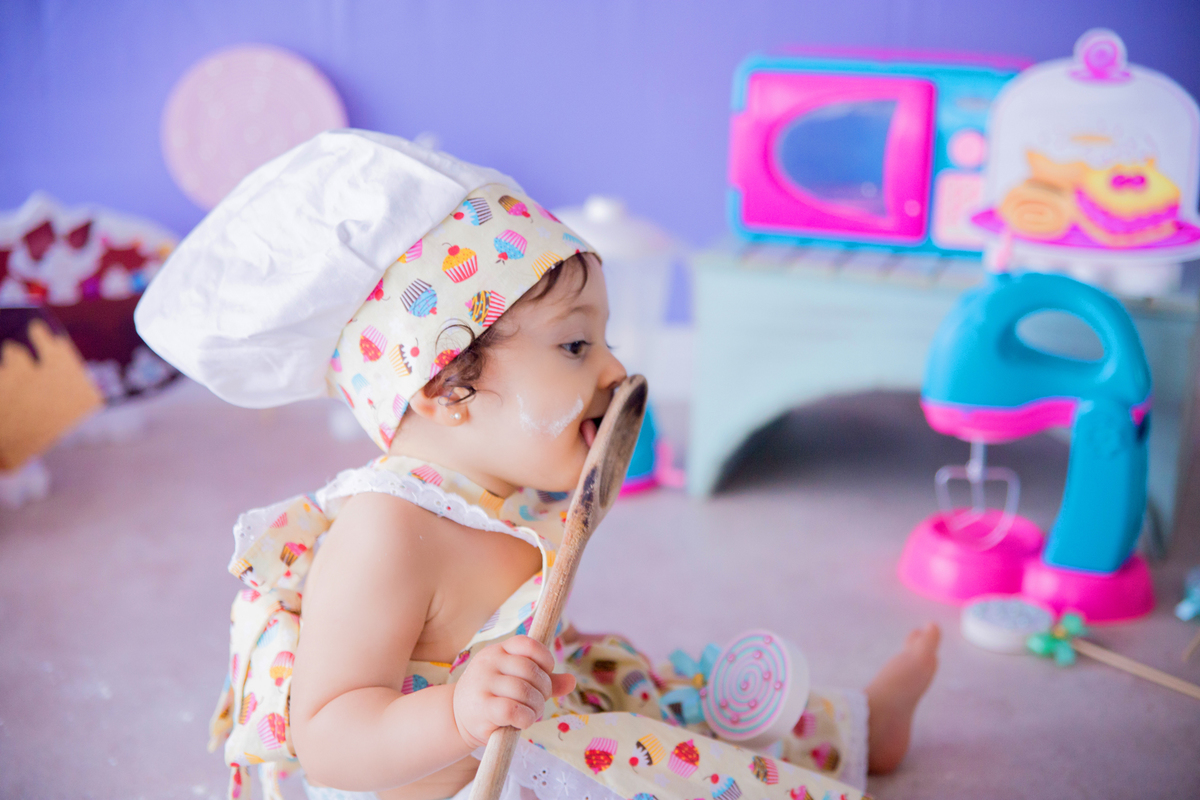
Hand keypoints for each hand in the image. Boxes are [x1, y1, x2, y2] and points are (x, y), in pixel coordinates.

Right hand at [452, 636, 576, 748]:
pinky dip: (525, 718)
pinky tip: (522, 721)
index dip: (545, 660)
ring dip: (536, 707)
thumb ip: (544, 680)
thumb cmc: (493, 697)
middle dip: (543, 690)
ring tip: (531, 713)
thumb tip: (572, 681)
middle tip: (539, 702)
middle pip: (530, 670)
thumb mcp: (517, 682)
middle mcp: (489, 661)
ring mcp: (483, 682)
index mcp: (499, 650)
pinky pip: (512, 709)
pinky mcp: (481, 706)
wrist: (457, 717)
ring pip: (524, 691)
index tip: (545, 674)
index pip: (528, 644)